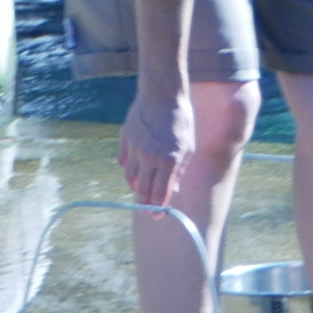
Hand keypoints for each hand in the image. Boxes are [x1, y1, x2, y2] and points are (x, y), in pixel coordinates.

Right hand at [119, 83, 194, 205]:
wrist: (162, 96)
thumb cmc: (180, 122)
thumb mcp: (187, 147)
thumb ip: (179, 169)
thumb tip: (172, 190)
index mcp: (169, 159)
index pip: (161, 191)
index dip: (158, 206)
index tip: (157, 217)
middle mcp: (150, 156)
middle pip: (143, 188)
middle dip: (145, 202)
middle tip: (148, 210)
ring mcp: (135, 148)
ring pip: (131, 177)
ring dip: (137, 185)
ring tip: (144, 188)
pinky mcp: (124, 140)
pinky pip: (124, 162)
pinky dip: (130, 169)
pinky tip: (136, 170)